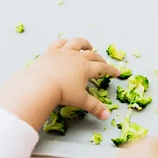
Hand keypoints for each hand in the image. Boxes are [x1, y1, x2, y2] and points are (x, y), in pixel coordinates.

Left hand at [0, 38, 119, 130]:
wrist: (41, 84)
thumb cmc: (63, 93)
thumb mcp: (81, 101)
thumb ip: (95, 107)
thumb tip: (107, 116)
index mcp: (86, 68)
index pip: (102, 68)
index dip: (111, 70)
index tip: (117, 72)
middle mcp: (76, 57)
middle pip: (92, 55)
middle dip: (99, 59)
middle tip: (103, 63)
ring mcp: (63, 52)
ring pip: (76, 43)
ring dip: (84, 44)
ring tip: (88, 46)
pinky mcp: (50, 51)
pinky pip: (59, 43)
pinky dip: (64, 42)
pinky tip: (66, 43)